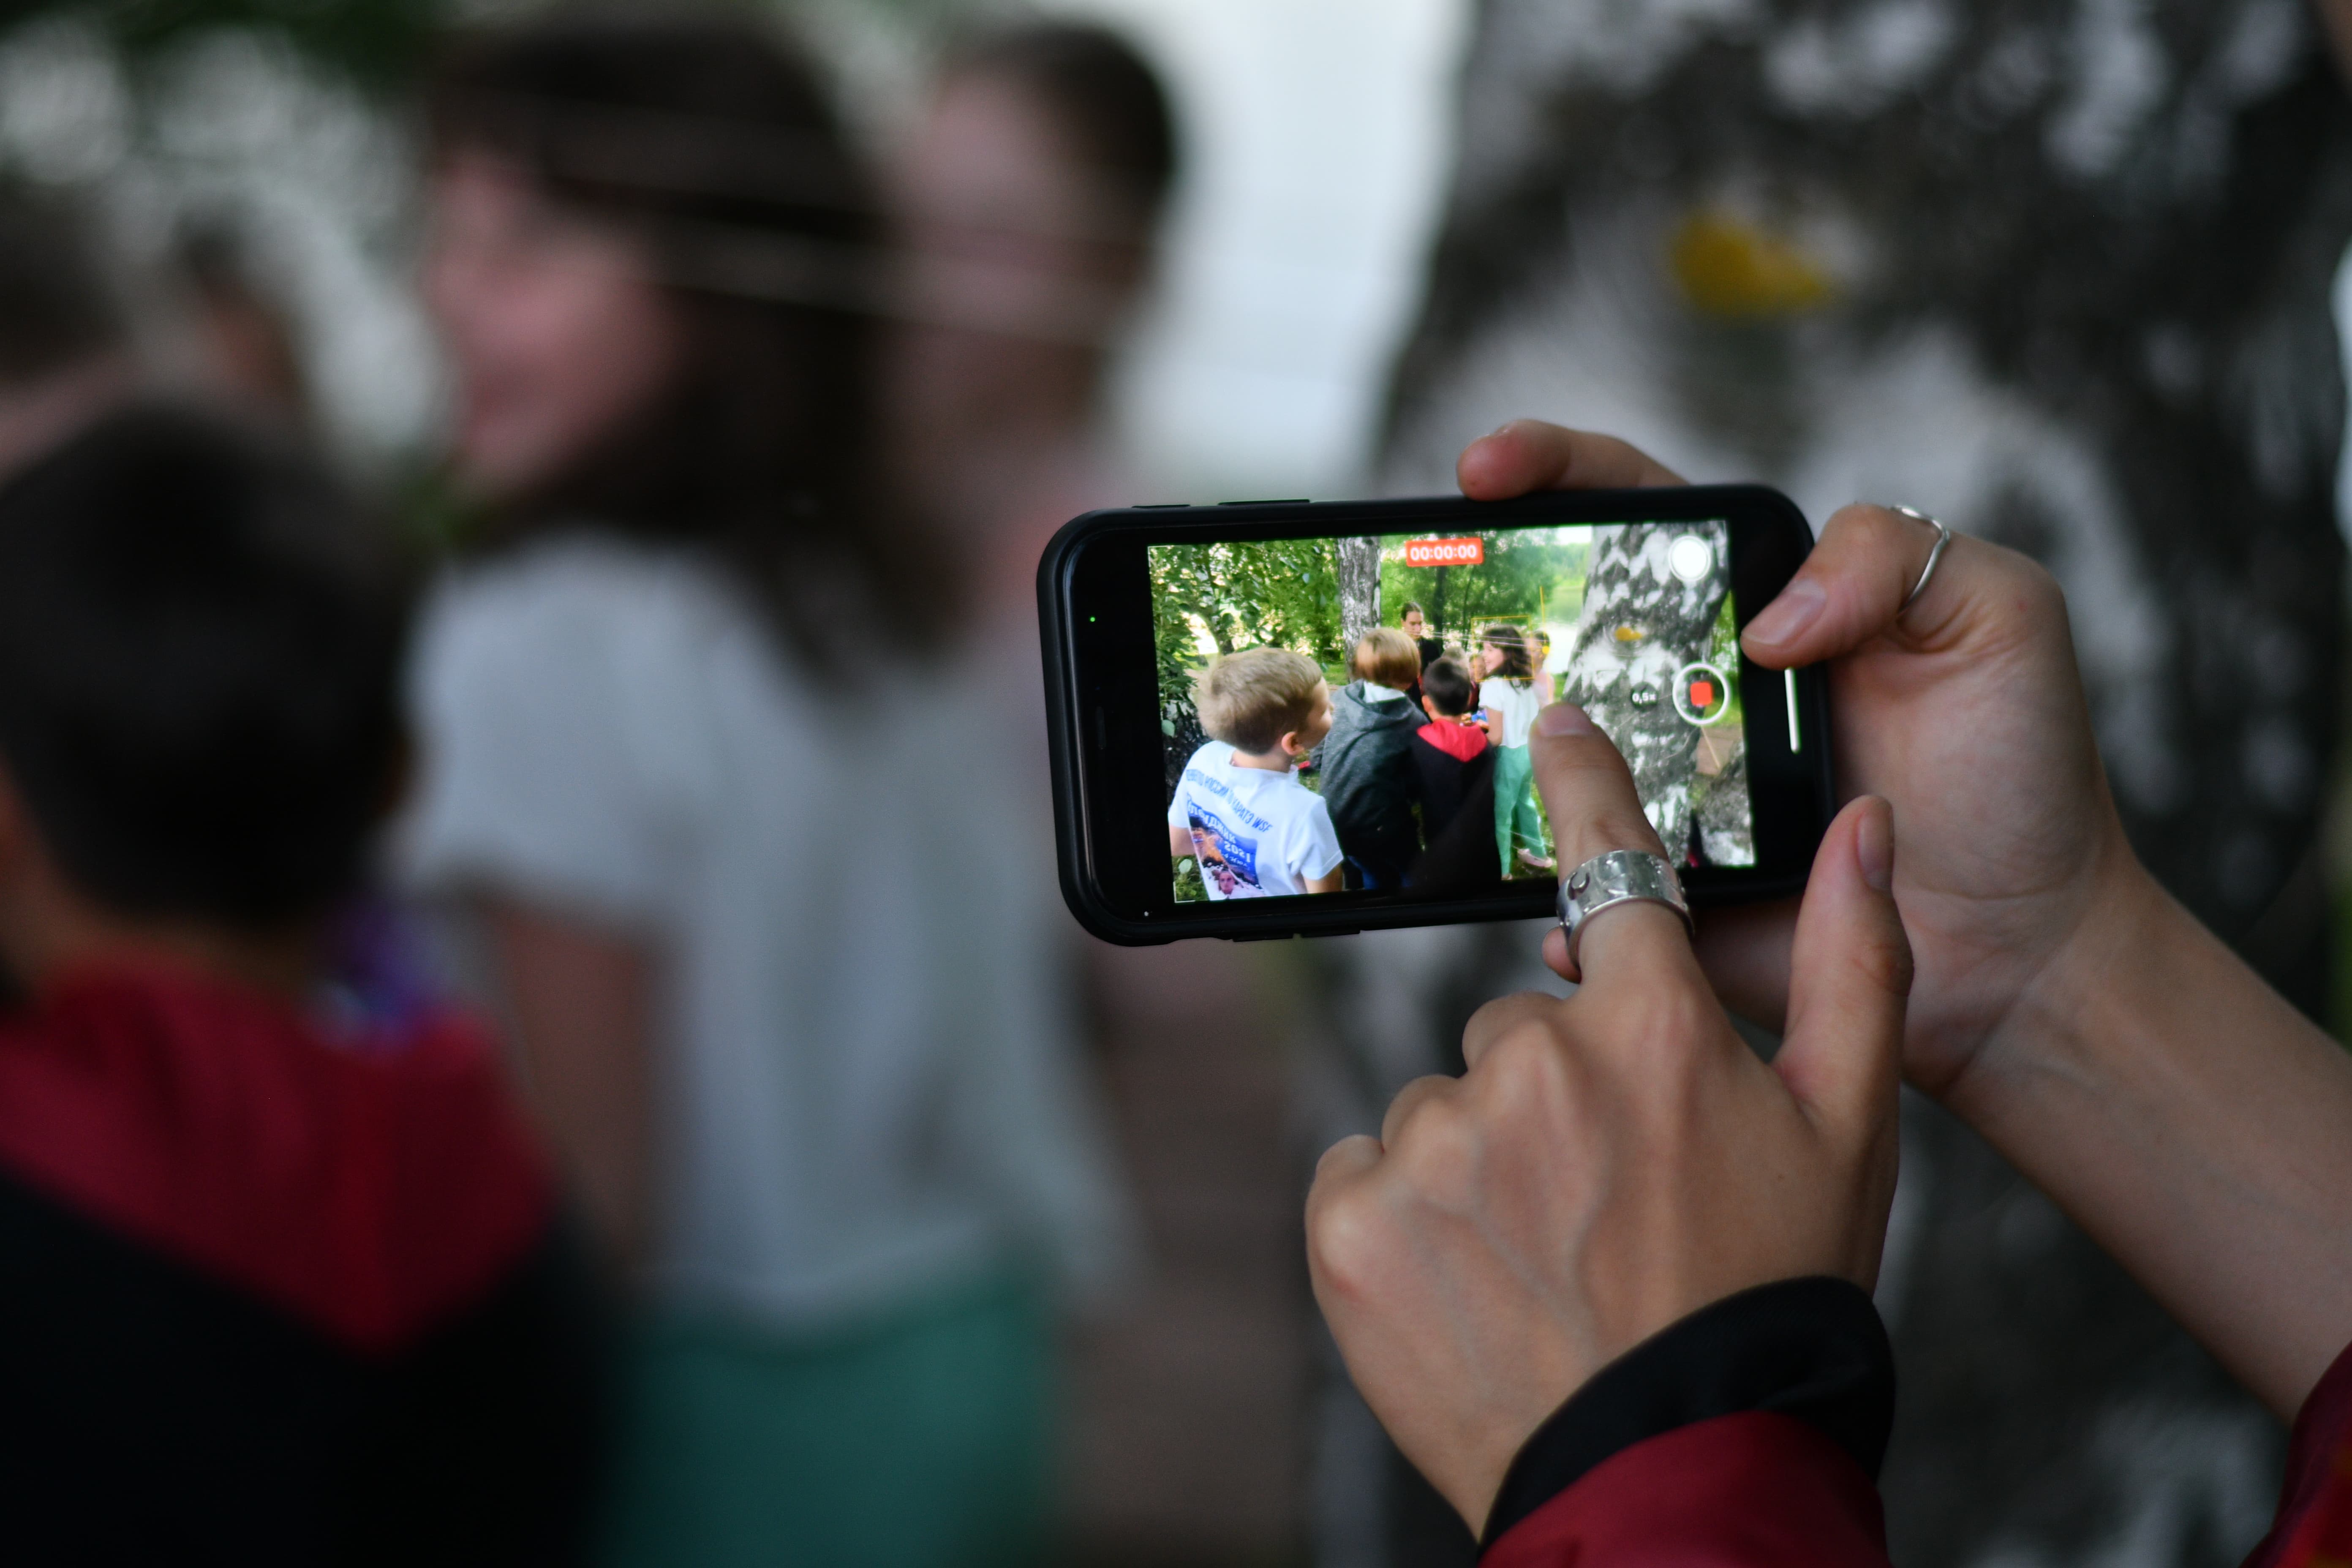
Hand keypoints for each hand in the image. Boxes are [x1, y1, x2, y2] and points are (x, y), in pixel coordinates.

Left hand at [1305, 701, 1910, 1535]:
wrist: (1676, 1471)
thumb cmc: (1769, 1298)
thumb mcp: (1850, 1131)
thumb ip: (1855, 962)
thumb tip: (1866, 826)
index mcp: (1652, 1030)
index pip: (1608, 859)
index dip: (1580, 784)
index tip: (1550, 725)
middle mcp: (1531, 1065)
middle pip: (1516, 1029)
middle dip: (1552, 1095)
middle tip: (1606, 1199)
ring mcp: (1431, 1143)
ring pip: (1440, 1107)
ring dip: (1480, 1164)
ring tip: (1546, 1258)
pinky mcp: (1351, 1218)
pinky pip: (1364, 1171)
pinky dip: (1404, 1219)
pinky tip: (1473, 1281)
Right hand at [1461, 421, 2141, 1097]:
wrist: (2025, 947)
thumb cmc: (2021, 775)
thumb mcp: (1998, 614)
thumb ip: (1891, 558)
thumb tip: (1766, 623)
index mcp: (1758, 605)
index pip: (1635, 508)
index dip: (1552, 471)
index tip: (1485, 472)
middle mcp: (1693, 688)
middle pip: (1558, 620)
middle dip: (1480, 596)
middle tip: (1428, 588)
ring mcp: (1666, 788)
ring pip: (1545, 749)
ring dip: (1496, 743)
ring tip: (1463, 735)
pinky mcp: (1661, 887)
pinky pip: (1576, 881)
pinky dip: (1551, 891)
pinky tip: (1553, 896)